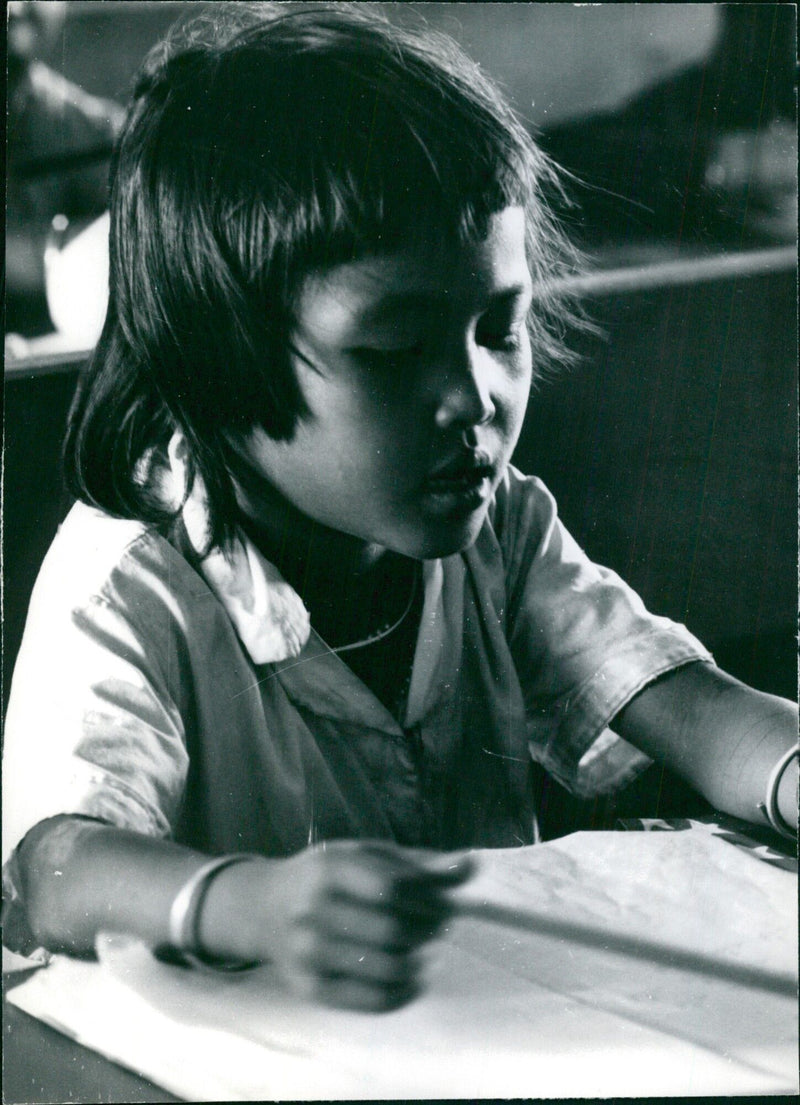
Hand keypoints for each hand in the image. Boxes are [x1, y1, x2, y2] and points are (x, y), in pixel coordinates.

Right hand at [218, 840, 473, 1011]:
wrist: (264, 909)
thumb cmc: (328, 877)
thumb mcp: (367, 856)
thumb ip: (419, 865)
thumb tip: (471, 866)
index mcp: (329, 867)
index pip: (395, 888)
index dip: (431, 899)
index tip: (445, 903)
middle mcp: (312, 909)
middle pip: (396, 929)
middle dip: (430, 929)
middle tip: (438, 926)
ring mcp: (308, 952)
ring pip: (389, 966)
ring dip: (419, 960)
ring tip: (421, 949)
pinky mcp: (310, 988)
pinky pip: (373, 1000)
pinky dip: (404, 991)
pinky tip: (411, 975)